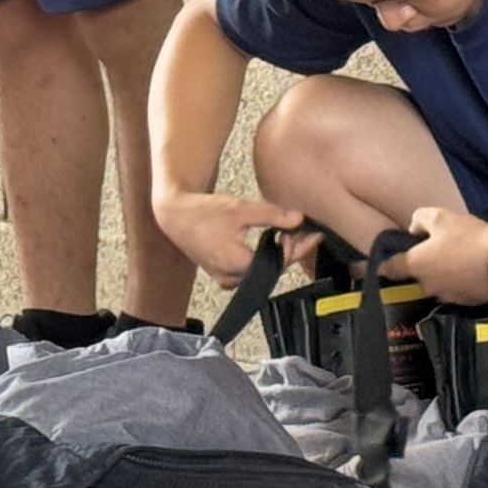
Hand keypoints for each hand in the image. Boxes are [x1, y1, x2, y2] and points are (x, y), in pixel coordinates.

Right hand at [156, 187, 297, 285]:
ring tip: (289, 234)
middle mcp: (231, 277)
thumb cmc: (203, 212)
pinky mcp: (221, 273)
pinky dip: (262, 258)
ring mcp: (225, 278)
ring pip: (262, 271)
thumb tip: (299, 218)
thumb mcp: (240, 209)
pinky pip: (249, 271)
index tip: (313, 232)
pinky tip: (270, 242)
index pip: (279, 262)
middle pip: (272, 269)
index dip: (298, 247)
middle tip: (303, 231)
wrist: (174, 215)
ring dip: (277, 254)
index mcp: (237, 264)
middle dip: (290, 250)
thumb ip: (272, 215)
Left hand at [387, 206, 487, 305]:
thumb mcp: (440, 216)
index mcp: (416, 265)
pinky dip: (459, 280)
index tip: (370, 268)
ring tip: (459, 257)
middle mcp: (427, 286)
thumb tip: (415, 230)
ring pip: (437, 282)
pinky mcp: (466, 302)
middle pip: (417, 274)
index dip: (379, 265)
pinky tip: (472, 268)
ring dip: (442, 273)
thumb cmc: (468, 237)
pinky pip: (456, 289)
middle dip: (422, 264)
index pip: (389, 268)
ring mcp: (447, 297)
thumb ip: (419, 220)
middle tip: (437, 248)